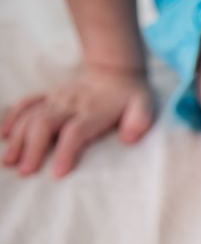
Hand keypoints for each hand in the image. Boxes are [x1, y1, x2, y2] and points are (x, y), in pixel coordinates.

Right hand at [1, 65, 155, 177]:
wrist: (116, 70)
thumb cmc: (131, 96)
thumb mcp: (144, 105)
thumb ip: (139, 121)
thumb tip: (130, 139)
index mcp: (95, 111)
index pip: (77, 132)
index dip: (67, 151)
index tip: (58, 172)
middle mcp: (72, 104)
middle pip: (46, 124)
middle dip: (33, 148)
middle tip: (24, 171)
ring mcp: (57, 99)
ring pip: (32, 116)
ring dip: (19, 138)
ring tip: (9, 161)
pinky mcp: (49, 96)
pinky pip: (27, 103)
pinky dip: (13, 117)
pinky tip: (3, 134)